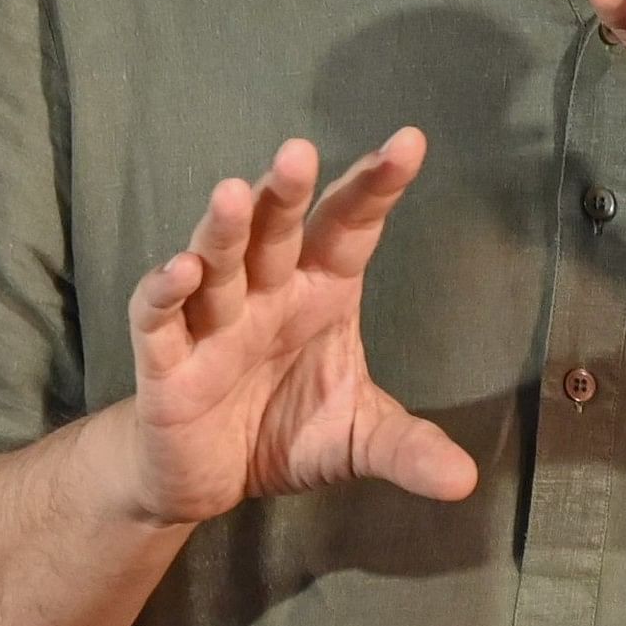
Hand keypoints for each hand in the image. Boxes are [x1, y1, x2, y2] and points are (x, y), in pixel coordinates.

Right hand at [113, 130, 478, 527]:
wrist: (206, 479)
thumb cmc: (283, 431)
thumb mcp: (356, 439)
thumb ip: (407, 449)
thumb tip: (465, 480)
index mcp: (320, 292)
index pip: (350, 228)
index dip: (375, 187)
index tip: (408, 145)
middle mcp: (267, 293)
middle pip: (278, 230)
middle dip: (287, 192)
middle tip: (299, 153)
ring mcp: (214, 321)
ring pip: (218, 261)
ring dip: (225, 229)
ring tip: (233, 193)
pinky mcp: (165, 361)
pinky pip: (161, 318)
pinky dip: (164, 292)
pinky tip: (180, 271)